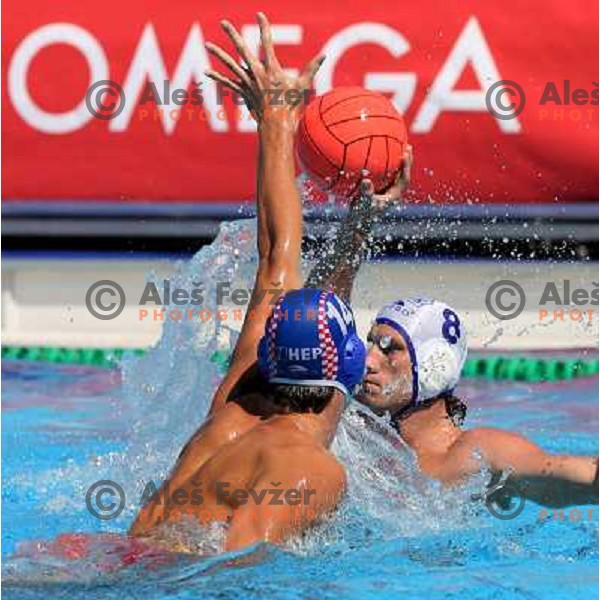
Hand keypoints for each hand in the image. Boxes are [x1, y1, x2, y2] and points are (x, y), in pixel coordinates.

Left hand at [205, 12, 323, 124]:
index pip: (267, 42)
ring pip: (231, 64)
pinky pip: (228, 83)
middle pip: (242, 49)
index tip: (259, 14)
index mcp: (272, 69)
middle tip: (224, 22)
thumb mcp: (302, 85)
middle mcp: (257, 73)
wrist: (277, 125)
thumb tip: (324, 56)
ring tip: (208, 44)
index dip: (263, 27)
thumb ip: (311, 68)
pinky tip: (206, 71)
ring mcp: (248, 83)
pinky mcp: (243, 92)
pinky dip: (218, 77)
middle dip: (232, 34)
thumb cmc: (291, 106)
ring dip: (219, 53)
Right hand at [359, 144, 412, 210]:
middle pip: (404, 175)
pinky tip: (382, 156)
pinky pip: (387, 175)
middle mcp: (393, 192)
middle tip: (408, 147)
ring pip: (396, 175)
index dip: (405, 167)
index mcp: (393, 196)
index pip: (404, 179)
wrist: (359, 223)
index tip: (404, 155)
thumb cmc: (361, 214)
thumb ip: (365, 192)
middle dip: (407, 161)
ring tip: (400, 147)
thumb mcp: (362, 203)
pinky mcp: (381, 190)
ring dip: (399, 162)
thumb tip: (366, 181)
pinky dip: (387, 166)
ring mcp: (387, 191)